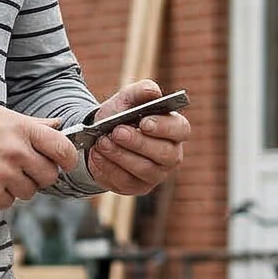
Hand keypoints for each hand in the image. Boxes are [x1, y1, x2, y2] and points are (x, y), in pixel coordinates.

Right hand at [0, 105, 76, 209]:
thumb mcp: (1, 117)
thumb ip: (32, 125)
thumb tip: (57, 126)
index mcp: (22, 129)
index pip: (62, 149)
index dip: (67, 159)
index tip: (63, 163)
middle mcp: (16, 151)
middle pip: (48, 176)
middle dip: (39, 176)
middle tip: (23, 170)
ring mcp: (4, 173)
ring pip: (29, 192)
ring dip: (17, 187)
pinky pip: (8, 203)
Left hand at [87, 79, 187, 195]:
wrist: (100, 136)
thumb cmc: (122, 116)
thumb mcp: (128, 99)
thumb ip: (141, 91)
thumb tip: (154, 92)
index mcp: (175, 130)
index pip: (181, 130)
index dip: (164, 128)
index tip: (144, 122)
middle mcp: (171, 155)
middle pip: (164, 154)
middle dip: (138, 143)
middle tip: (116, 132)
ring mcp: (156, 174)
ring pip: (144, 169)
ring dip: (120, 155)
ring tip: (102, 142)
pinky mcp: (137, 186)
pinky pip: (125, 181)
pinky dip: (108, 168)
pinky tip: (97, 156)